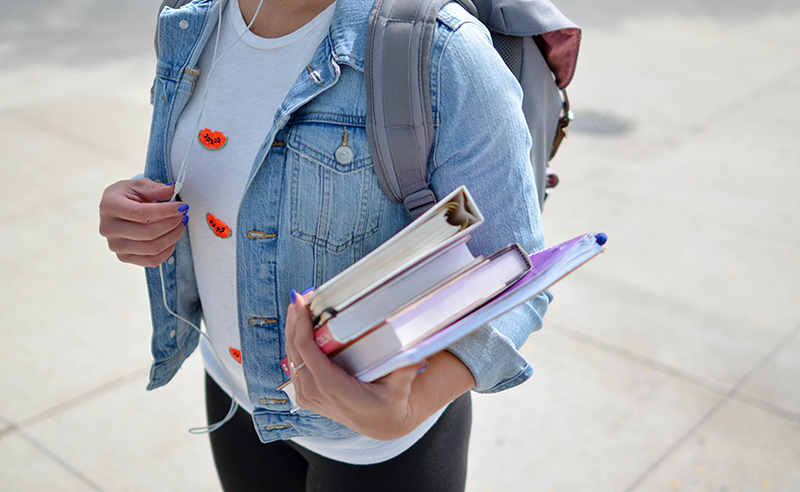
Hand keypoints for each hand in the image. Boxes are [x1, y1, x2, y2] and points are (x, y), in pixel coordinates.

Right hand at [98, 178, 188, 266]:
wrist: (115, 209)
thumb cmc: (127, 195)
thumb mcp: (139, 185)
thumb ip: (155, 188)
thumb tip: (173, 189)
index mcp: (109, 206)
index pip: (141, 213)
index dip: (165, 211)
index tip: (182, 207)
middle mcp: (108, 228)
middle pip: (148, 233)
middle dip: (172, 224)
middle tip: (183, 215)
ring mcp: (115, 246)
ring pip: (152, 249)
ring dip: (173, 237)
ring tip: (180, 224)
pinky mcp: (123, 257)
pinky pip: (152, 261)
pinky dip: (167, 250)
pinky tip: (172, 238)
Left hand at [284, 291, 427, 440]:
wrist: (381, 425)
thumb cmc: (389, 405)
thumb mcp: (399, 390)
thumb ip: (405, 373)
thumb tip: (417, 357)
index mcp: (331, 387)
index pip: (306, 350)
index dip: (300, 324)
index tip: (300, 301)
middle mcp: (314, 393)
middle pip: (294, 350)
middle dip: (294, 321)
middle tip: (298, 297)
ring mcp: (308, 396)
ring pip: (291, 357)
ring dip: (292, 331)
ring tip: (298, 307)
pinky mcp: (306, 397)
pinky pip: (294, 367)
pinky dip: (295, 346)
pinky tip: (299, 329)